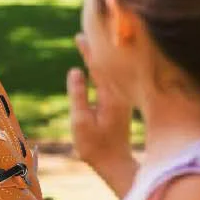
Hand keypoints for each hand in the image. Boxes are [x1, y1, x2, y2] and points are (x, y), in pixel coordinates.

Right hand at [68, 42, 135, 195]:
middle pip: (108, 65)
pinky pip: (114, 81)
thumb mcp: (80, 120)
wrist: (115, 162)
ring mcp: (124, 98)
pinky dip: (105, 70)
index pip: (99, 66)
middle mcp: (121, 93)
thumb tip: (75, 71)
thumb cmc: (95, 145)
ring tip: (89, 48)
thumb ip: (78, 94)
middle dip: (95, 50)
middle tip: (82, 36)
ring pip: (112, 72)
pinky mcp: (123, 104)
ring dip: (101, 59)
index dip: (90, 51)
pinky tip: (98, 67)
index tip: (80, 36)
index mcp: (111, 95)